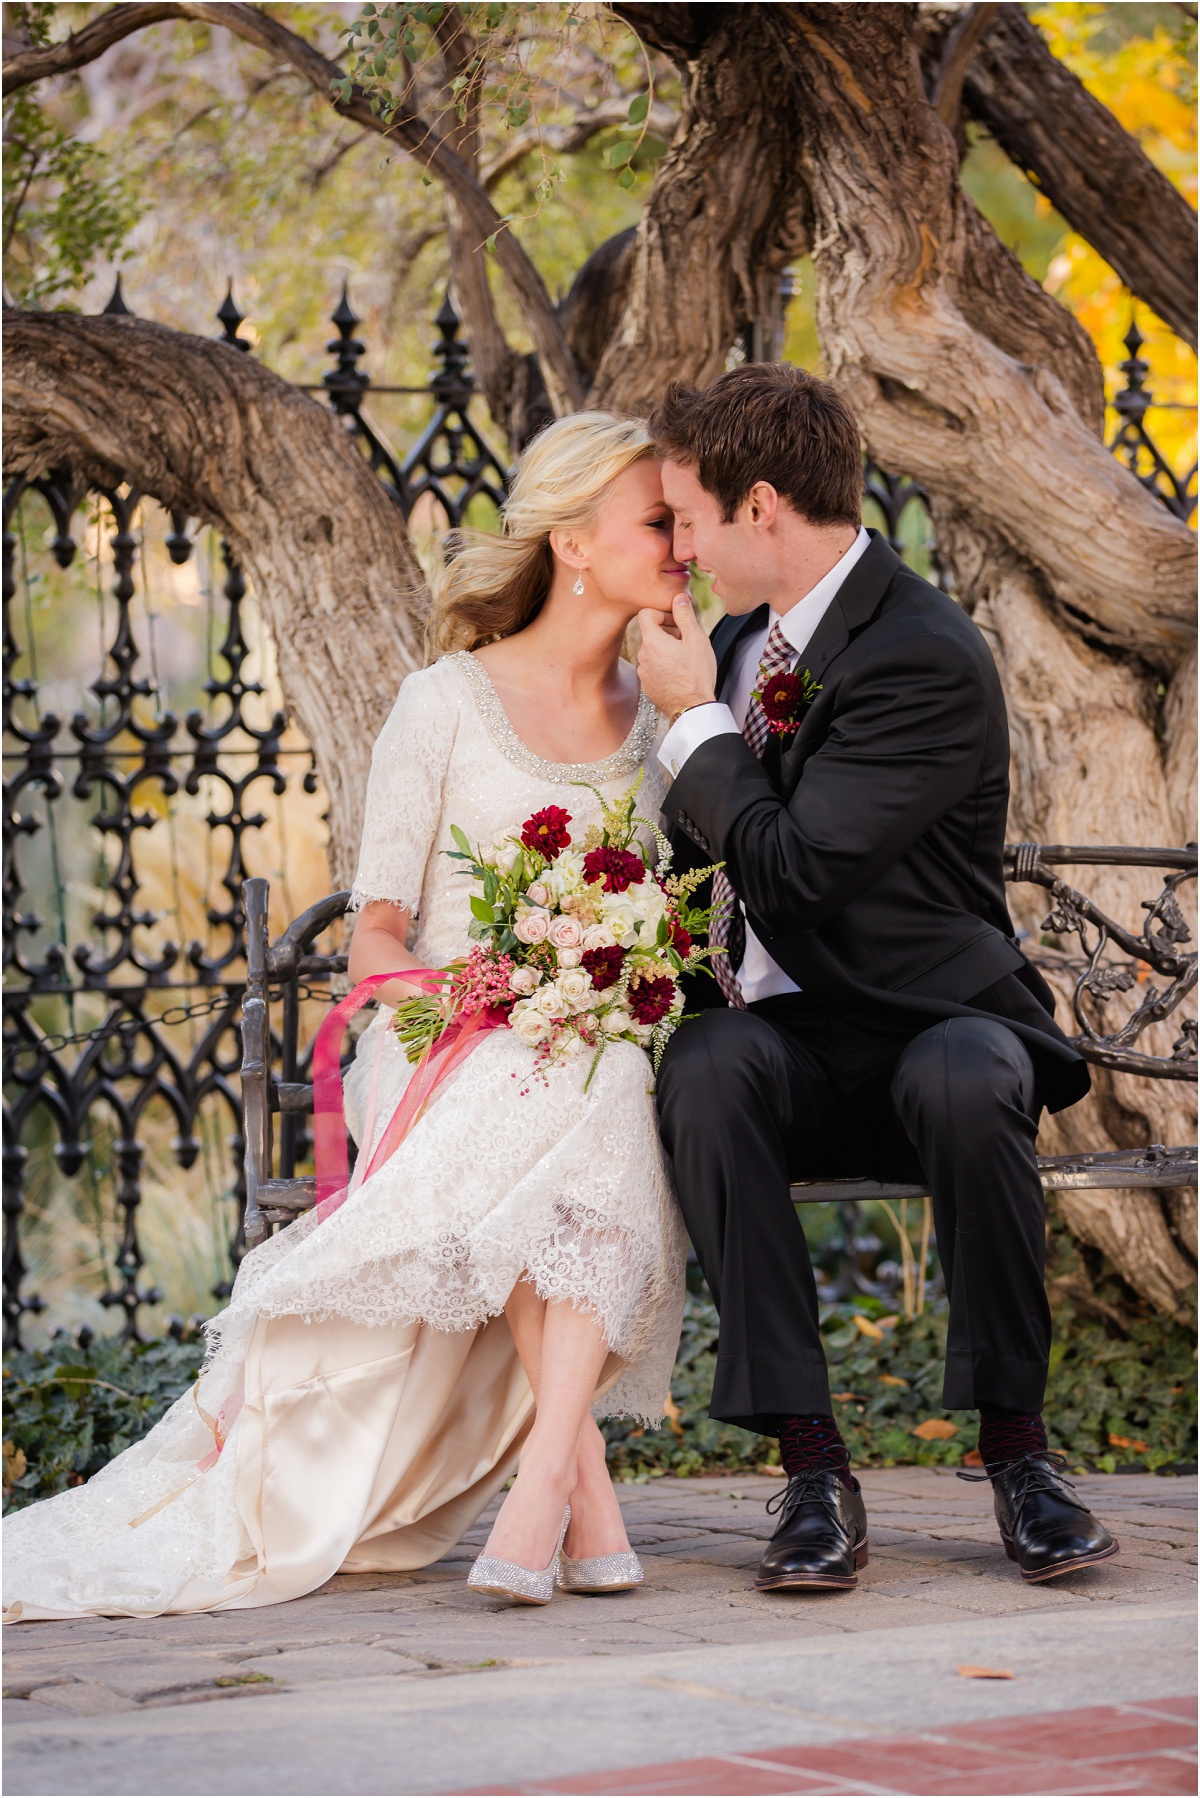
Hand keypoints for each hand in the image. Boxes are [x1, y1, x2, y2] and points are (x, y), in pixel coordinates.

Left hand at [637, 593, 717, 719]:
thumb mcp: (696, 639)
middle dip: (668, 631)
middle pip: (650, 633)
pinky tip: (680, 673)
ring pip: (652, 651)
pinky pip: (653, 668)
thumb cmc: (697, 674)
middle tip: (687, 640)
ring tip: (686, 658)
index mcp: (652, 641)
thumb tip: (679, 598)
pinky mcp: (647, 686)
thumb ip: (685, 615)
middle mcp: (642, 656)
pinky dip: (664, 665)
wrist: (692, 708)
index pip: (646, 613)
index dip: (662, 613)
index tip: (677, 622)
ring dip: (666, 649)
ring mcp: (643, 672)